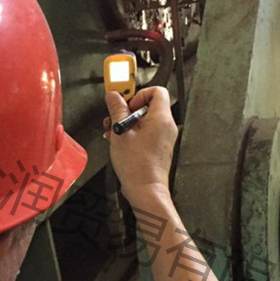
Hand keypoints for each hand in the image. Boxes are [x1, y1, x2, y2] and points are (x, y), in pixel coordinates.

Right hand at [104, 86, 177, 203]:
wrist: (145, 189)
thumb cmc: (137, 166)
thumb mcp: (121, 132)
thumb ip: (117, 110)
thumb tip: (114, 97)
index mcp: (161, 118)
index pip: (157, 91)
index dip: (139, 93)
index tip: (126, 102)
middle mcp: (166, 126)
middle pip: (148, 105)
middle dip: (128, 110)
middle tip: (115, 117)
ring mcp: (163, 137)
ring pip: (145, 120)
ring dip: (128, 122)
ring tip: (113, 131)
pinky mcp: (159, 147)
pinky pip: (147, 132)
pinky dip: (133, 132)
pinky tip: (119, 141)